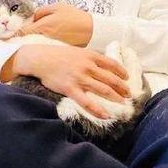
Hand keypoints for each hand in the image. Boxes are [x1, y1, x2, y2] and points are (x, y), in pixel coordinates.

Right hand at [13, 44, 130, 118]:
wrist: (39, 58)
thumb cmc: (57, 55)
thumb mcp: (76, 51)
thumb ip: (89, 58)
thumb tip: (100, 64)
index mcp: (90, 55)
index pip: (112, 64)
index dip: (121, 72)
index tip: (127, 78)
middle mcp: (87, 66)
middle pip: (111, 79)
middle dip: (122, 87)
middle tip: (128, 94)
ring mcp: (79, 78)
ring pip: (103, 90)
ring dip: (116, 97)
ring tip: (123, 103)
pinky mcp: (70, 89)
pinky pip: (87, 102)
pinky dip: (98, 110)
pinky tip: (106, 115)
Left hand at [15, 2, 92, 46]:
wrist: (92, 30)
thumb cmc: (75, 17)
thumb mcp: (57, 7)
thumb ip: (41, 12)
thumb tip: (31, 17)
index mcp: (42, 27)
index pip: (21, 32)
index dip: (12, 32)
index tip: (5, 32)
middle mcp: (44, 39)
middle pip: (25, 41)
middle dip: (18, 39)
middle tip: (12, 37)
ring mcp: (49, 47)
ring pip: (33, 46)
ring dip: (28, 43)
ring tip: (25, 40)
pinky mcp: (55, 51)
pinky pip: (43, 49)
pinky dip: (39, 46)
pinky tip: (39, 43)